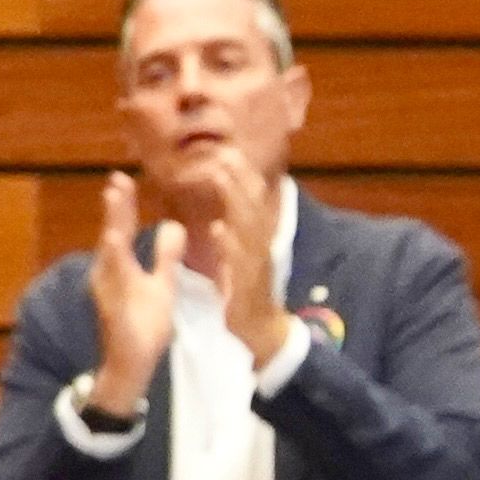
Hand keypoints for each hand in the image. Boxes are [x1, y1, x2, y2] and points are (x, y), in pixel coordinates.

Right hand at [87, 172, 177, 413]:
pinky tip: (116, 247)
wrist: (130, 365)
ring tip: (114, 204)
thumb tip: (175, 226)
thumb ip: (165, 257)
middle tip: (116, 179)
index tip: (122, 178)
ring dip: (112, 229)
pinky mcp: (114, 311)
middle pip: (112, 236)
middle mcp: (108, 275)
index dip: (123, 206)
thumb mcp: (160, 285)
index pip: (122, 230)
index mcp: (119, 267)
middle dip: (115, 210)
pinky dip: (114, 265)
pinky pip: (116, 287)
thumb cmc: (143, 325)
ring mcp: (108, 293)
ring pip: (110, 257)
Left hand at [180, 144, 293, 361]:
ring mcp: (255, 265)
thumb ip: (233, 235)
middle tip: (223, 151)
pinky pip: (239, 264)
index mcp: (255, 238)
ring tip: (218, 175)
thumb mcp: (240, 258)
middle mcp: (259, 246)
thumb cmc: (247, 291)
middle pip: (251, 206)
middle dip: (238, 177)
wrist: (261, 330)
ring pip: (247, 227)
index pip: (251, 201)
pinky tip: (219, 230)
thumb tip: (223, 214)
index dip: (241, 176)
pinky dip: (230, 246)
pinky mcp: (247, 286)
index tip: (227, 149)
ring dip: (234, 199)